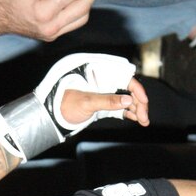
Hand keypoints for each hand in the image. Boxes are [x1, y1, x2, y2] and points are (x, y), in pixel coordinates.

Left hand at [0, 53, 138, 160]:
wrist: (50, 118)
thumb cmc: (63, 105)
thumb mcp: (86, 103)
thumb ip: (107, 100)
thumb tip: (128, 100)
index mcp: (97, 74)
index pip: (123, 77)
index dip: (136, 88)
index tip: (143, 101)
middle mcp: (103, 82)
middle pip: (128, 89)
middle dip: (139, 102)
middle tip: (145, 117)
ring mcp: (103, 93)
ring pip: (126, 99)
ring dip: (137, 109)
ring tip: (144, 121)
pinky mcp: (102, 105)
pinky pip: (120, 107)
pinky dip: (129, 112)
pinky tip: (137, 119)